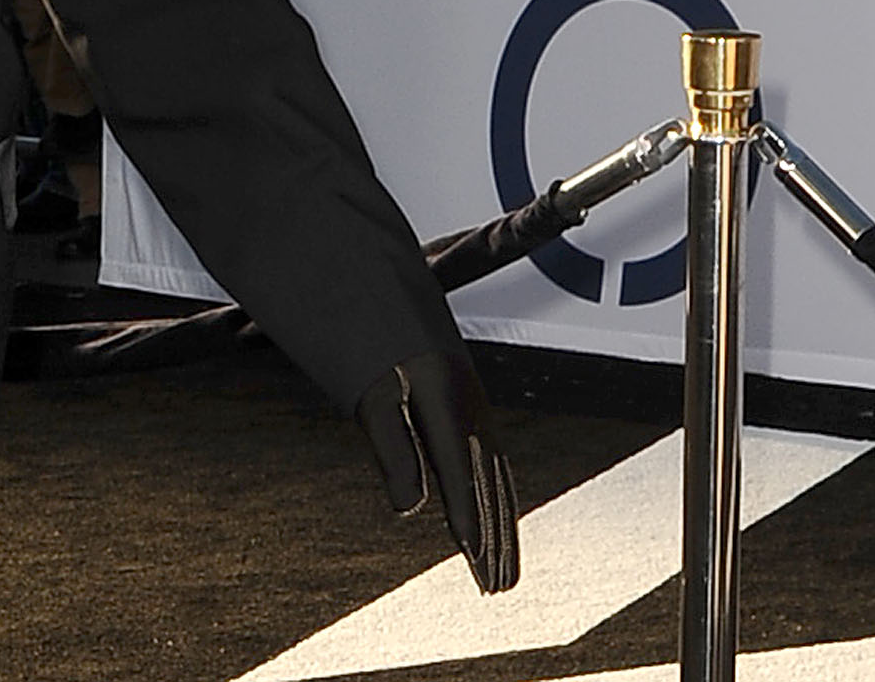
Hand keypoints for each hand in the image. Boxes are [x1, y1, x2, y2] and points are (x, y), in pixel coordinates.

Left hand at [357, 349, 519, 592]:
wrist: (387, 286)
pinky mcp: (473, 404)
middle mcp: (471, 408)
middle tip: (496, 588)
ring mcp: (477, 406)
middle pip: (487, 484)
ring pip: (497, 476)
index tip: (475, 562)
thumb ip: (393, 448)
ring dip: (503, 526)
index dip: (468, 521)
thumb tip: (408, 509)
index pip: (459, 476)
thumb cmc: (371, 339)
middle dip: (494, 538)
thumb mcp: (372, 393)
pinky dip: (501, 498)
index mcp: (446, 405)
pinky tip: (500, 520)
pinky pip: (494, 461)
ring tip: (503, 573)